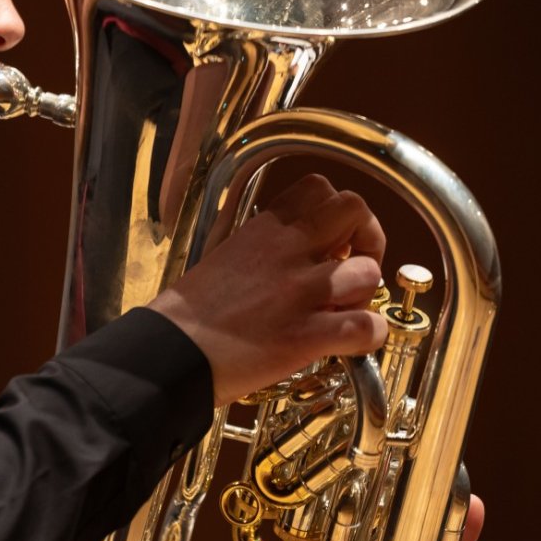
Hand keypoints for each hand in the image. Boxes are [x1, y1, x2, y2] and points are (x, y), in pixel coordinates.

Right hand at [148, 173, 386, 403]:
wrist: (169, 353)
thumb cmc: (190, 314)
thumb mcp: (225, 255)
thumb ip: (265, 247)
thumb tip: (300, 255)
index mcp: (263, 228)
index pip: (320, 187)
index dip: (338, 213)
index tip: (332, 239)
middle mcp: (286, 250)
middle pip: (355, 210)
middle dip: (368, 238)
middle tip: (353, 267)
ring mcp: (299, 291)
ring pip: (368, 271)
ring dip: (365, 294)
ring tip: (343, 312)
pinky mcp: (305, 335)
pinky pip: (367, 326)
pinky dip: (371, 335)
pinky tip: (352, 345)